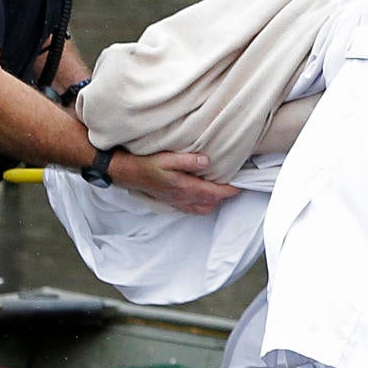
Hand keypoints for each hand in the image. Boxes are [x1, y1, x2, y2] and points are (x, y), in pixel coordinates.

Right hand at [116, 148, 240, 214]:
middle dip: (225, 196)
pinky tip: (203, 197)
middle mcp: (183, 199)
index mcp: (185, 188)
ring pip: (203, 209)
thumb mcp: (167, 158)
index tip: (240, 185)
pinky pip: (193, 210)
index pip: (214, 193)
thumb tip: (207, 161)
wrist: (128, 174)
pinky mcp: (172, 203)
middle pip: (212, 203)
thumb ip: (188, 160)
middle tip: (234, 185)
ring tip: (221, 190)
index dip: (230, 190)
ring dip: (214, 201)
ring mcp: (177, 203)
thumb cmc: (146, 164)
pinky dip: (203, 205)